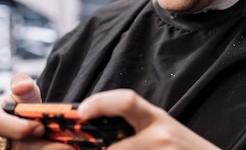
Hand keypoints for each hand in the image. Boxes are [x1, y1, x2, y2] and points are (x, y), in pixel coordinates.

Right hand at [0, 73, 70, 149]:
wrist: (21, 120)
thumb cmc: (22, 105)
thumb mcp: (25, 92)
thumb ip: (24, 85)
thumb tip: (23, 86)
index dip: (20, 128)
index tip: (41, 127)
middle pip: (11, 146)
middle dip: (40, 146)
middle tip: (64, 146)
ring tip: (64, 148)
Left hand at [77, 89, 220, 149]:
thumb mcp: (165, 130)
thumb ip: (137, 126)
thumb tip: (98, 135)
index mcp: (157, 118)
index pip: (128, 100)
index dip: (101, 102)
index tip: (81, 111)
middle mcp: (161, 136)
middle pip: (114, 148)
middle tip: (93, 148)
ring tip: (114, 149)